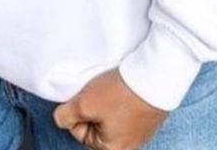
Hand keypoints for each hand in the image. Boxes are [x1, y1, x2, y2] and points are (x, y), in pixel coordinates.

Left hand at [53, 68, 167, 149]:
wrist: (156, 74)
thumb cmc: (121, 93)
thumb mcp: (85, 103)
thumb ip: (66, 115)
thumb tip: (60, 118)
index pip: (79, 131)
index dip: (77, 110)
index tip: (87, 95)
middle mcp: (129, 145)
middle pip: (96, 123)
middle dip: (94, 105)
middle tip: (99, 89)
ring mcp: (142, 130)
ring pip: (112, 114)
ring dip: (108, 100)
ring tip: (113, 86)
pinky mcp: (150, 114)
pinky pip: (128, 107)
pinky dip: (123, 96)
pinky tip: (125, 86)